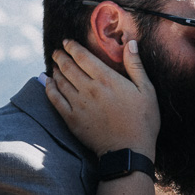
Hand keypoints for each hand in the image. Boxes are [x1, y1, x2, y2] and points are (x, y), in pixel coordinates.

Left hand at [44, 38, 159, 157]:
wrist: (129, 152)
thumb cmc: (143, 121)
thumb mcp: (146, 90)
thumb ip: (135, 65)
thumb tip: (131, 43)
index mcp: (106, 79)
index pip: (82, 56)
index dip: (72, 47)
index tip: (67, 42)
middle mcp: (89, 89)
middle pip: (68, 67)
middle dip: (61, 57)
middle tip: (57, 52)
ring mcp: (78, 105)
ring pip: (60, 82)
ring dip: (56, 70)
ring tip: (54, 65)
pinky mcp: (72, 120)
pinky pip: (55, 100)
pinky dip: (50, 89)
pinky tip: (48, 83)